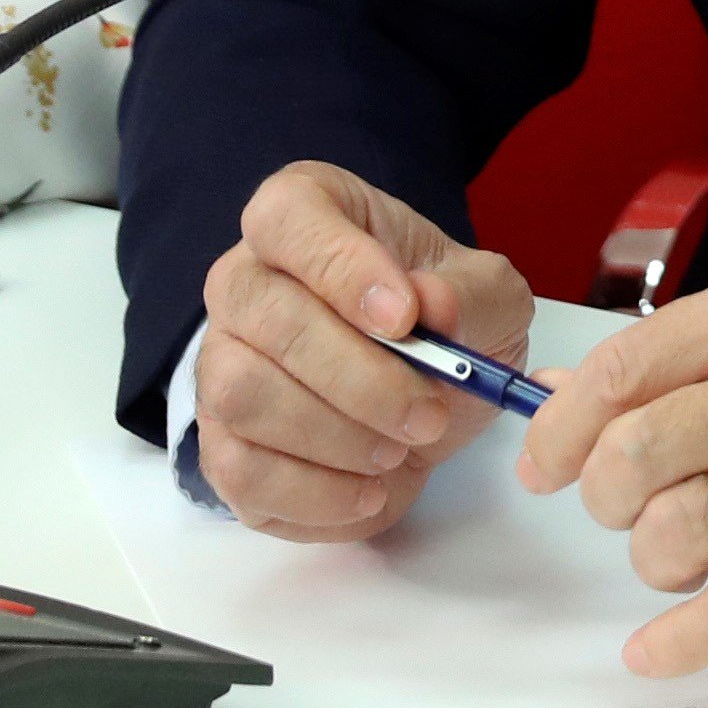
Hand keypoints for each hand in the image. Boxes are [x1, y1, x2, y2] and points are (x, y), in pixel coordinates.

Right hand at [191, 162, 533, 542]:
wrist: (429, 394)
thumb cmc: (449, 320)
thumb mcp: (489, 295)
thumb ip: (470, 292)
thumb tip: (431, 304)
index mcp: (305, 214)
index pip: (288, 215)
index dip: (342, 267)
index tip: (405, 318)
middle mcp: (244, 281)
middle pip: (269, 319)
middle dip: (360, 377)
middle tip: (428, 412)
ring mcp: (220, 362)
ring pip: (244, 396)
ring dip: (337, 435)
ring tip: (400, 448)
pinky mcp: (218, 442)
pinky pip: (239, 472)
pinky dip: (314, 492)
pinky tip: (369, 490)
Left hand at [517, 260, 707, 676]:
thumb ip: (691, 357)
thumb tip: (558, 396)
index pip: (623, 369)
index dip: (561, 432)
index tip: (546, 470)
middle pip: (633, 457)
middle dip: (608, 504)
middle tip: (637, 515)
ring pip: (676, 533)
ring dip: (655, 565)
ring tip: (688, 563)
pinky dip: (681, 641)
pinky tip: (660, 650)